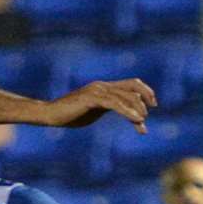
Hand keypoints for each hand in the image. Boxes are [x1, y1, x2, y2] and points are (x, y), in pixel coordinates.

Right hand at [41, 79, 155, 132]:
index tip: (153, 104)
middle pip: (132, 86)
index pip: (130, 83)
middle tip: (151, 111)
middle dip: (145, 97)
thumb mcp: (94, 111)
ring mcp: (96, 91)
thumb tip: (128, 114)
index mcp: (103, 87)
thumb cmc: (69, 115)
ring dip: (137, 108)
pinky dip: (128, 112)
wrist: (49, 114)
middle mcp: (102, 86)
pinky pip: (115, 104)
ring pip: (125, 96)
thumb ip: (110, 108)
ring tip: (143, 120)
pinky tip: (137, 120)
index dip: (145, 91)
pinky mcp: (91, 99)